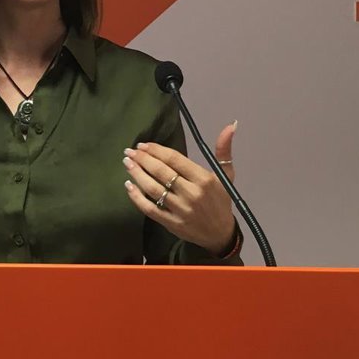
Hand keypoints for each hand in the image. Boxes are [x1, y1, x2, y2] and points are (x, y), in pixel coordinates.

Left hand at [123, 121, 237, 255]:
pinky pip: (150, 209)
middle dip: (143, 159)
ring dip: (137, 175)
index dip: (156, 150)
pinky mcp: (171, 223)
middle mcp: (191, 194)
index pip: (175, 159)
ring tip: (127, 163)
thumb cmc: (221, 201)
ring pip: (153, 189)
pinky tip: (129, 186)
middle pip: (161, 172)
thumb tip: (231, 125)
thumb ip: (223, 150)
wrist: (220, 234)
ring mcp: (180, 209)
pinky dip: (137, 198)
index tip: (143, 145)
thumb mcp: (227, 175)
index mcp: (203, 179)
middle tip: (129, 151)